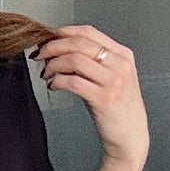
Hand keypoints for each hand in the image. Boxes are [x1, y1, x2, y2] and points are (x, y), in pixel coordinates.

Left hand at [33, 25, 148, 170]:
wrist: (130, 138)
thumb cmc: (118, 108)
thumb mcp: (112, 77)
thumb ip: (92, 61)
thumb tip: (59, 49)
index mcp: (123, 54)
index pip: (88, 32)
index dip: (63, 33)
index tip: (46, 38)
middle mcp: (120, 64)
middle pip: (79, 43)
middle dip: (53, 47)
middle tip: (39, 55)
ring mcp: (114, 81)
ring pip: (74, 60)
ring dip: (54, 65)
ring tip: (46, 74)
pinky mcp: (103, 98)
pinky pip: (72, 81)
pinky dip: (57, 81)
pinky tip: (53, 86)